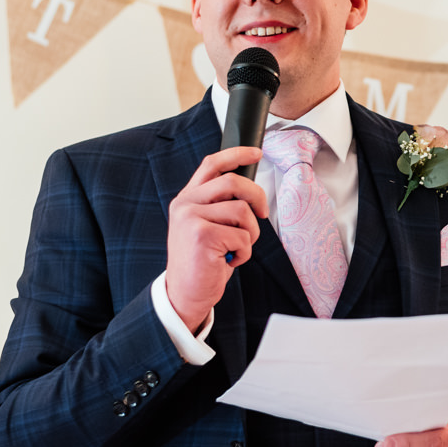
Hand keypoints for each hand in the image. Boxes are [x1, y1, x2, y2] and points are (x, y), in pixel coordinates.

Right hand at [165, 146, 266, 330]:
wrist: (185, 294)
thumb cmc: (203, 261)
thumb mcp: (207, 226)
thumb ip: (220, 205)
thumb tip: (249, 189)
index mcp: (187, 198)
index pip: (212, 164)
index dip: (236, 154)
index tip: (257, 152)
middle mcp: (186, 204)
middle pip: (234, 182)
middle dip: (257, 197)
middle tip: (262, 215)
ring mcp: (191, 218)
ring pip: (242, 210)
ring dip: (250, 233)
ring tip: (237, 248)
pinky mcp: (202, 235)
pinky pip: (242, 236)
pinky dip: (244, 252)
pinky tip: (230, 261)